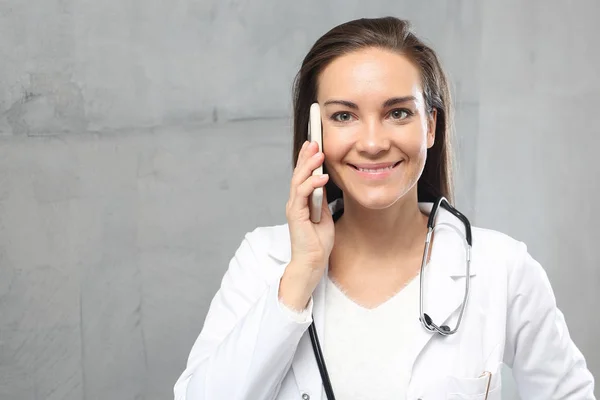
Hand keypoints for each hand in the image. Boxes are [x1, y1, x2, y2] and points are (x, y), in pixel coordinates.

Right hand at [280, 141, 334, 309]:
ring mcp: (294, 207)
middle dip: (306, 156)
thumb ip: (322, 199)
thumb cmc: (318, 242)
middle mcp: (295, 202)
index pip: (303, 175)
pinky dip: (312, 184)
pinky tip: (323, 176)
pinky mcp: (296, 215)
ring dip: (309, 165)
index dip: (308, 159)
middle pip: (299, 173)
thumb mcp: (325, 215)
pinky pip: (302, 195)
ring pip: (298, 180)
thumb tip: (326, 183)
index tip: (315, 144)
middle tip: (314, 140)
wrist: (312, 263)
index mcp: (302, 201)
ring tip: (319, 153)